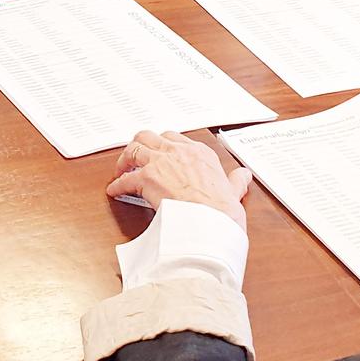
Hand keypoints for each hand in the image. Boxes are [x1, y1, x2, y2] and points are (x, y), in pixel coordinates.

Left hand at [107, 131, 254, 225]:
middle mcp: (178, 152)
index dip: (162, 145)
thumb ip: (236, 180)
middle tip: (135, 157)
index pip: (174, 138)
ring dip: (125, 160)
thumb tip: (244, 175)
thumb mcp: (234, 191)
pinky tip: (115, 191)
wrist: (212, 223)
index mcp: (199, 153)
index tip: (158, 153)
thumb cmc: (222, 211)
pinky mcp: (147, 178)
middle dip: (140, 145)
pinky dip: (117, 185)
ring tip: (121, 170)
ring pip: (133, 149)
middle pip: (149, 136)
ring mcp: (161, 162)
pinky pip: (125, 179)